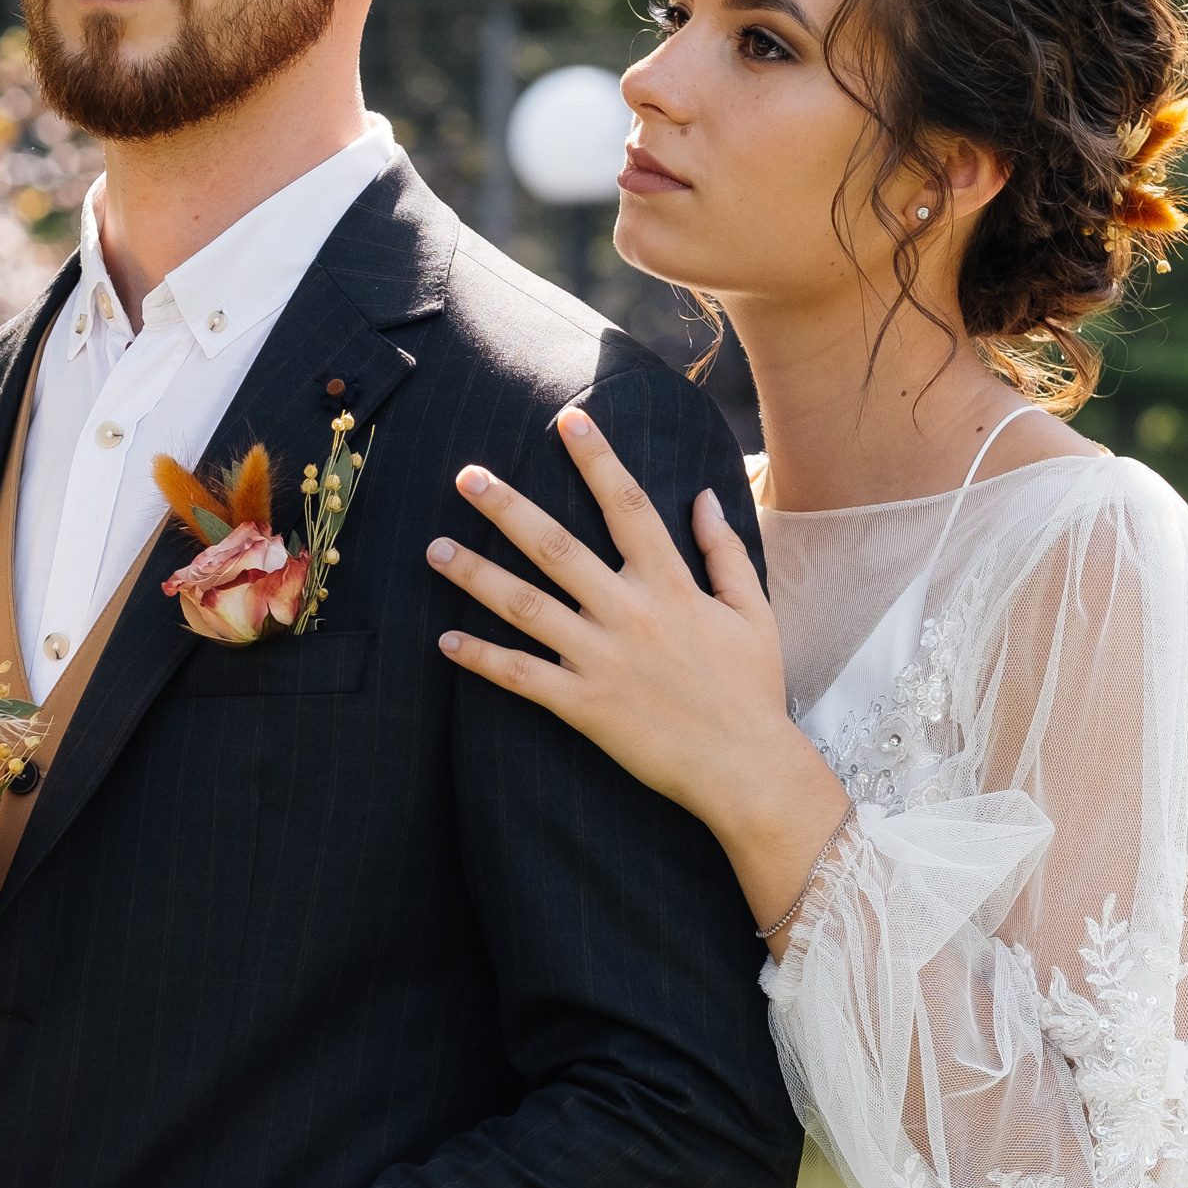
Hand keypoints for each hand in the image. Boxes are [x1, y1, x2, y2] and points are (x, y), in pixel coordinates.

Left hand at [426, 404, 851, 943]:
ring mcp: (601, 659)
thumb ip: (724, 550)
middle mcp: (629, 613)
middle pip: (556, 547)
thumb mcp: (753, 611)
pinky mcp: (584, 704)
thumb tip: (702, 496)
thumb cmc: (751, 689)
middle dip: (507, 508)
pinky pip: (521, 676)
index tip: (568, 421)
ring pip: (525, 607)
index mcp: (671, 585)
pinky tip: (446, 641)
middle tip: (465, 476)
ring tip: (434, 549)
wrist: (745, 767)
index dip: (598, 460)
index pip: (628, 506)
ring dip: (476, 575)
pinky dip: (482, 659)